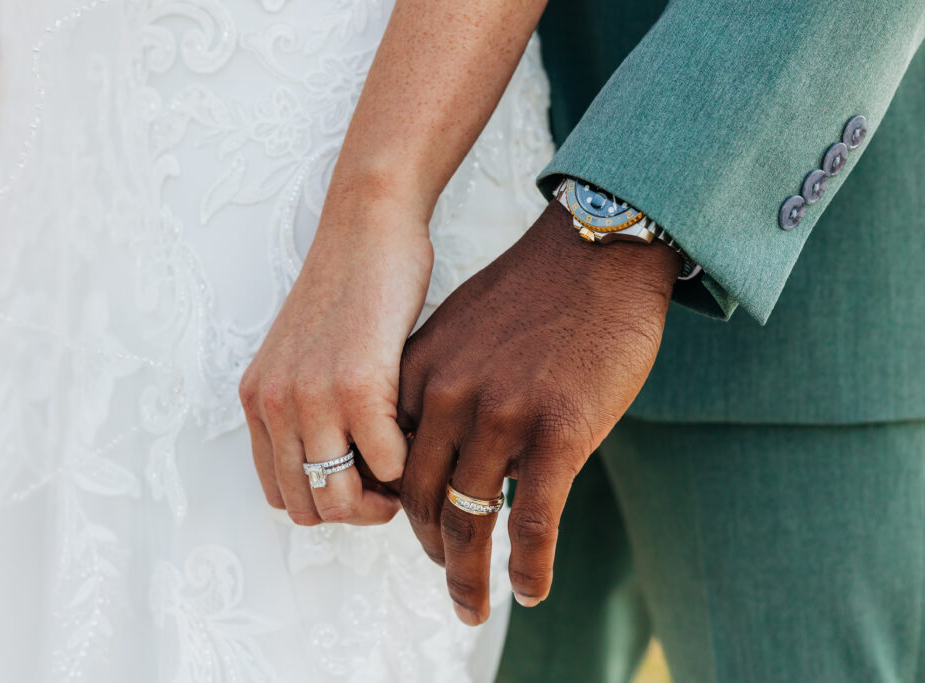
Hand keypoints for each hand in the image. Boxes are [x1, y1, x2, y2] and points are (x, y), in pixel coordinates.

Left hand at [239, 192, 432, 524]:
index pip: (281, 495)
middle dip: (357, 511)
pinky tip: (419, 428)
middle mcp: (274, 405)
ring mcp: (312, 398)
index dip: (328, 502)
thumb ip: (313, 411)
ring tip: (407, 469)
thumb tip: (352, 470)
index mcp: (259, 401)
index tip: (364, 483)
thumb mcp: (308, 357)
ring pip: (341, 500)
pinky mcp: (356, 384)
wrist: (366, 228)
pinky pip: (387, 463)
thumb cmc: (351, 290)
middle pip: (309, 508)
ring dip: (383, 498)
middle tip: (393, 487)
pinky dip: (409, 460)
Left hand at [397, 200, 679, 623]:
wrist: (596, 250)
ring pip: (469, 519)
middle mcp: (449, 397)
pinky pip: (534, 519)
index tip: (416, 530)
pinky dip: (530, 565)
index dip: (395, 507)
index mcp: (418, 373)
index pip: (386, 462)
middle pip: (419, 500)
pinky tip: (533, 591)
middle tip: (448, 576)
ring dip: (468, 575)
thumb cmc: (531, 291)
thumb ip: (435, 382)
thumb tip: (433, 440)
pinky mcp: (559, 431)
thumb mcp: (457, 326)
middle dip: (430, 550)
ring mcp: (502, 415)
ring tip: (472, 607)